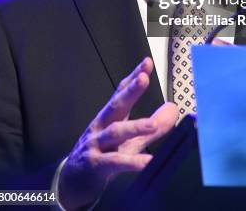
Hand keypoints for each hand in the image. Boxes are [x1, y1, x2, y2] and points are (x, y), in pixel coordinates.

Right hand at [58, 57, 177, 209]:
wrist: (72, 183)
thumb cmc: (103, 156)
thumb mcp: (130, 140)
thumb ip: (153, 126)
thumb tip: (173, 108)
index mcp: (110, 117)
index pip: (121, 92)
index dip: (133, 77)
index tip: (146, 63)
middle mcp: (102, 126)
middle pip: (116, 105)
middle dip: (130, 91)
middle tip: (144, 78)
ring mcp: (97, 145)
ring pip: (115, 132)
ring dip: (134, 127)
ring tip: (153, 124)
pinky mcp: (96, 165)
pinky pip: (115, 162)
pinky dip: (132, 162)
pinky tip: (147, 162)